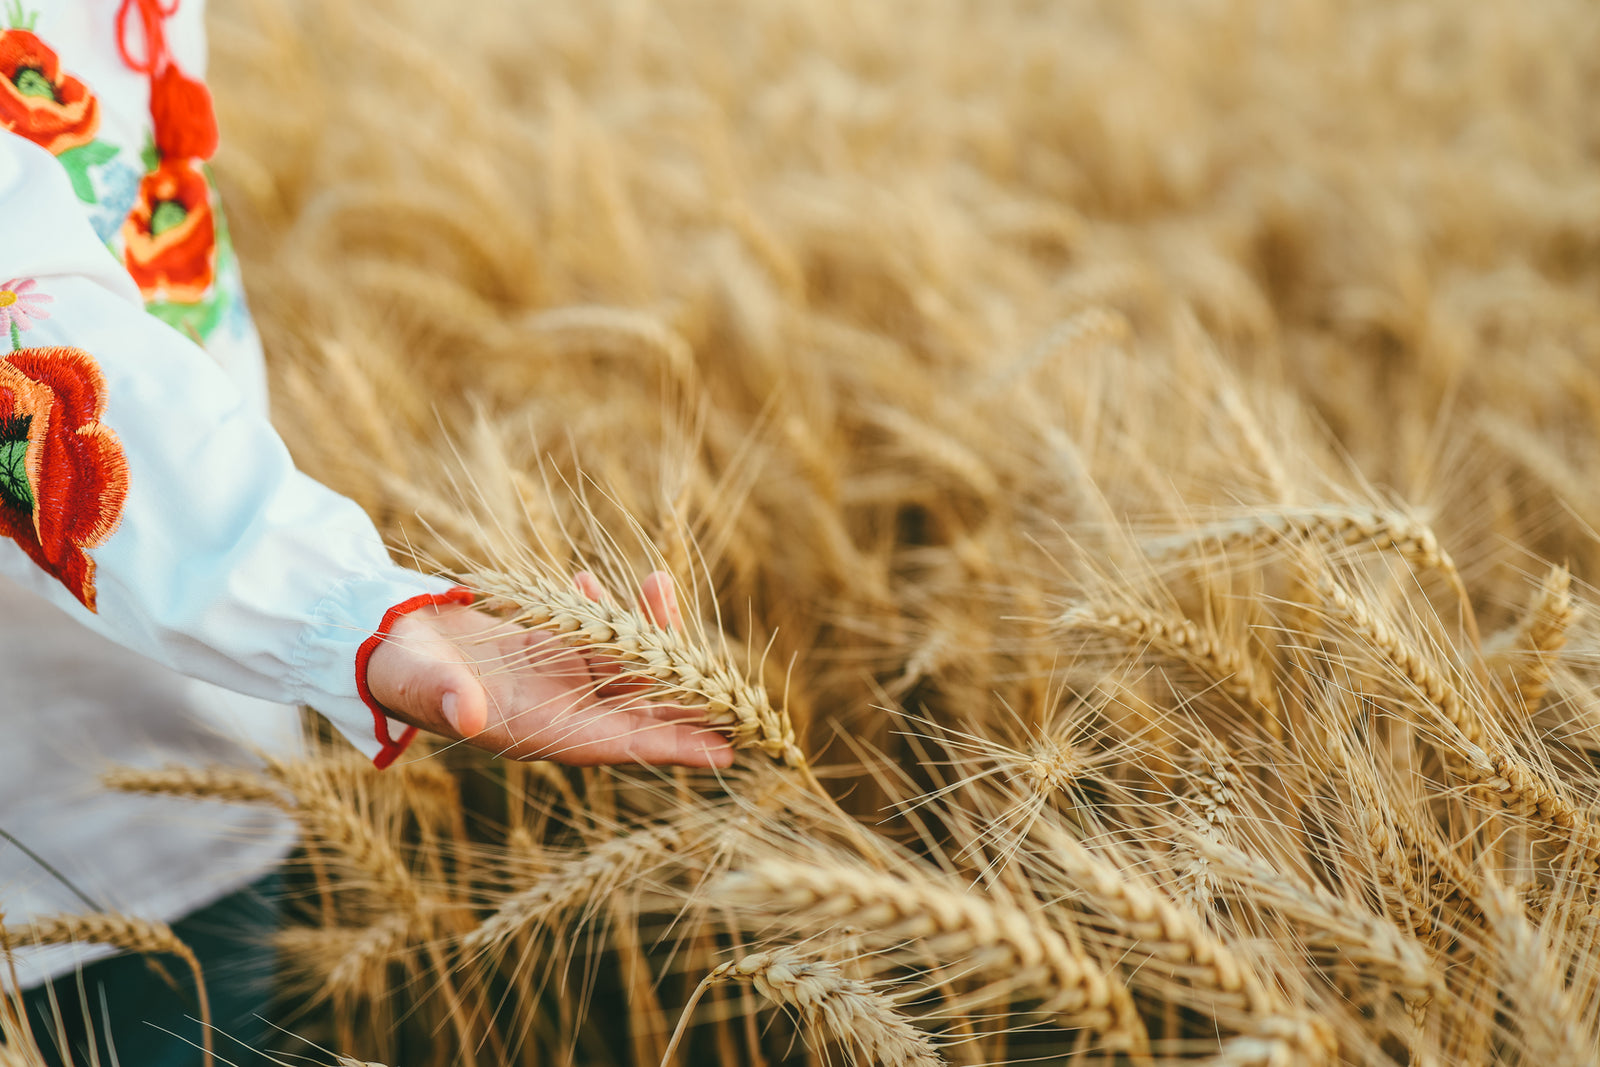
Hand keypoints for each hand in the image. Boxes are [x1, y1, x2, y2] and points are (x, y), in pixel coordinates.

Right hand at [365, 572, 733, 767]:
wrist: (368, 640)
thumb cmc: (389, 667)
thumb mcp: (412, 680)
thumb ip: (439, 696)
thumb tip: (465, 712)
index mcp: (534, 730)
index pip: (619, 743)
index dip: (672, 746)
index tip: (728, 752)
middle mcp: (554, 710)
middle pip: (638, 705)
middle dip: (686, 691)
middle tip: (737, 681)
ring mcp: (552, 679)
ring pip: (623, 664)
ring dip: (646, 630)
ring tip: (658, 582)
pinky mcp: (543, 650)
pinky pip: (593, 635)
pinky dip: (603, 609)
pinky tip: (593, 580)